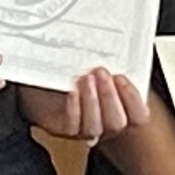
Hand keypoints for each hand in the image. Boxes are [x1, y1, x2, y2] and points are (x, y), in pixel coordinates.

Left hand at [19, 67, 149, 143]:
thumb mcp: (91, 64)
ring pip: (96, 127)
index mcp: (119, 106)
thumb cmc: (67, 72)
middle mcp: (103, 121)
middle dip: (110, 96)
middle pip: (117, 122)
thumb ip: (106, 61)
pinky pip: (73, 126)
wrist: (36, 84)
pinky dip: (74, 108)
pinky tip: (72, 91)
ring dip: (92, 101)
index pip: (138, 115)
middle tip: (101, 72)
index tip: (121, 77)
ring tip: (85, 79)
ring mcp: (83, 128)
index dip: (133, 99)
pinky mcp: (63, 129)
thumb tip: (114, 44)